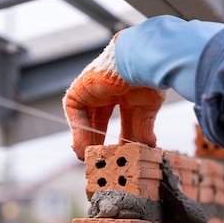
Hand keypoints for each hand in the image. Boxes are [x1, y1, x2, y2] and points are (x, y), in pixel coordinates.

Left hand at [62, 33, 164, 160]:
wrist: (139, 61)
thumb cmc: (148, 79)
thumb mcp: (147, 109)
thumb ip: (142, 129)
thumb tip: (147, 148)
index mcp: (128, 93)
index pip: (122, 120)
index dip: (120, 138)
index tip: (120, 154)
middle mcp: (109, 90)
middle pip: (101, 120)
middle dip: (102, 142)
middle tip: (103, 161)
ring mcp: (94, 88)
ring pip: (86, 118)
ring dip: (88, 140)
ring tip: (91, 159)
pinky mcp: (80, 88)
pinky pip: (75, 113)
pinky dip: (78, 132)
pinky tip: (84, 149)